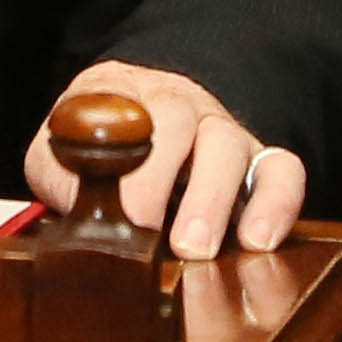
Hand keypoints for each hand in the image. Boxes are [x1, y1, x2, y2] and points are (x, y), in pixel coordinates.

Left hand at [26, 62, 307, 259]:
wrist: (144, 128)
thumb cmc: (97, 149)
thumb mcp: (59, 155)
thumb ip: (61, 178)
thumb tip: (78, 219)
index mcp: (121, 94)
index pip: (117, 109)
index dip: (117, 159)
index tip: (114, 210)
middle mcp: (177, 104)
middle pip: (177, 121)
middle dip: (159, 179)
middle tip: (148, 232)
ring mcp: (221, 131)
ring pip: (228, 145)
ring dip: (212, 199)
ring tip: (196, 247)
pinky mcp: (258, 162)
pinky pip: (282, 169)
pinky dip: (277, 202)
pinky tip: (259, 241)